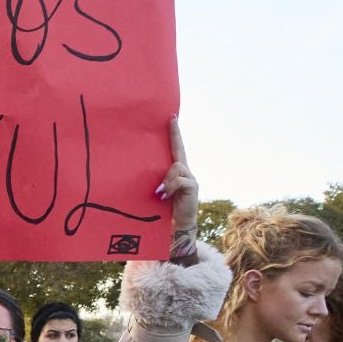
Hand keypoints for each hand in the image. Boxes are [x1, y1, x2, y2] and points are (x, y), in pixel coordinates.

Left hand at [160, 118, 198, 237]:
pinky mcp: (193, 186)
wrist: (179, 223)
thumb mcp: (159, 190)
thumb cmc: (165, 207)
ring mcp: (191, 178)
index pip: (177, 148)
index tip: (171, 118)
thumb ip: (159, 179)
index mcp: (177, 171)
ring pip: (176, 167)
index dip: (175, 134)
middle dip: (175, 135)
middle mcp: (186, 171)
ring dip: (167, 179)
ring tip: (161, 193)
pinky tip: (165, 195)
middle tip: (170, 119)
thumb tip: (149, 173)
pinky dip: (170, 186)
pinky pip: (179, 180)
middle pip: (178, 152)